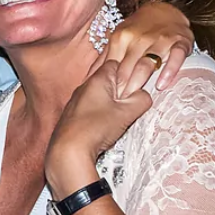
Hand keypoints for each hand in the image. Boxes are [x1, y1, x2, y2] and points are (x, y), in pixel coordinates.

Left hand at [46, 60, 151, 197]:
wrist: (68, 150)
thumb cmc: (96, 128)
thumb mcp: (126, 113)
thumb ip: (141, 100)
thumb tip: (145, 94)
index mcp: (97, 80)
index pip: (116, 63)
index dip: (129, 71)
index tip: (137, 84)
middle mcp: (84, 86)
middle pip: (107, 79)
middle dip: (121, 89)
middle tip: (129, 103)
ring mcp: (76, 100)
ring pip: (99, 94)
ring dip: (110, 102)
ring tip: (118, 116)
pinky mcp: (72, 114)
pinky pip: (90, 106)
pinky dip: (99, 112)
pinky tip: (104, 125)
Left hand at [89, 1, 192, 96]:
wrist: (166, 10)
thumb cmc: (138, 30)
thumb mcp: (119, 39)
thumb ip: (105, 58)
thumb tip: (88, 78)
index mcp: (120, 38)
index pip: (112, 65)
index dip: (108, 84)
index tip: (104, 101)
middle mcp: (138, 38)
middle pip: (128, 67)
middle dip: (122, 87)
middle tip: (118, 105)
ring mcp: (160, 40)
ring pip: (147, 62)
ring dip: (140, 80)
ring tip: (136, 98)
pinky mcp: (180, 42)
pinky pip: (175, 57)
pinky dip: (169, 71)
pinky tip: (162, 85)